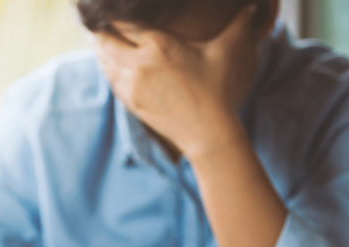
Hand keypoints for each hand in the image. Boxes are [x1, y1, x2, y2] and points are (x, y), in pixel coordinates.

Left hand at [92, 4, 258, 157]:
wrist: (207, 132)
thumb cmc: (217, 89)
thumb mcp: (226, 52)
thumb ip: (237, 24)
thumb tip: (253, 6)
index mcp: (159, 45)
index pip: (122, 21)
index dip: (111, 12)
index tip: (108, 6)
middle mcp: (140, 63)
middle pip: (104, 38)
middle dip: (99, 27)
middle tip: (96, 18)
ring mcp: (132, 85)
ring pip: (103, 58)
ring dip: (99, 46)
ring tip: (96, 34)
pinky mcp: (130, 101)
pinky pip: (109, 77)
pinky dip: (106, 65)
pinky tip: (106, 58)